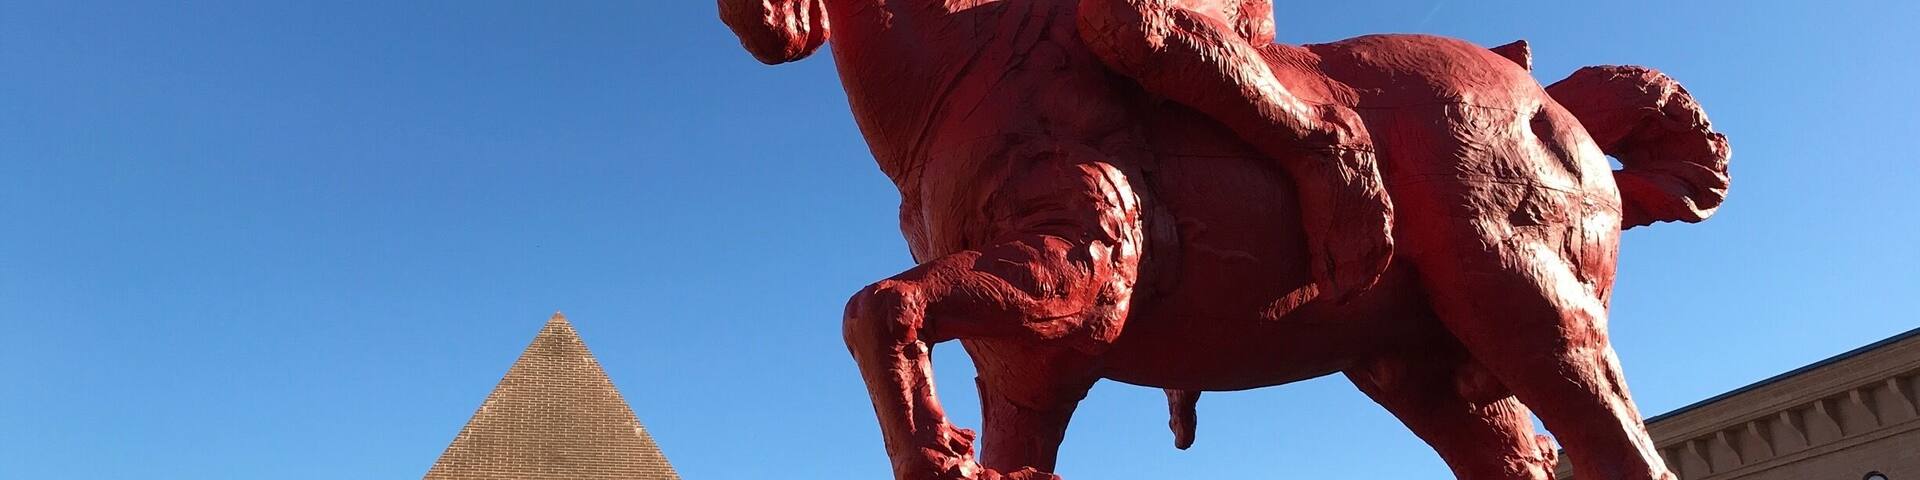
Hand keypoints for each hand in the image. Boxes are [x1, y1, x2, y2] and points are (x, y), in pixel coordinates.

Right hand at [1298, 147, 1393, 303]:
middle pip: (1367, 269)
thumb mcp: (1372, 181)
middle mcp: (1367, 230)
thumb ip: (1374, 202)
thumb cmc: (1347, 158)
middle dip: (1360, 286)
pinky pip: (1324, 266)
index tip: (1370, 280)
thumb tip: (1375, 209)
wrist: (1330, 148)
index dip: (1376, 270)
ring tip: (1339, 301)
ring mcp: (1344, 233)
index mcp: (1382, 218)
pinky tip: (1325, 294)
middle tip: (1351, 299)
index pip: (1383, 254)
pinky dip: (1325, 282)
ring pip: (1348, 272)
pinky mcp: (1320, 233)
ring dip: (1344, 290)